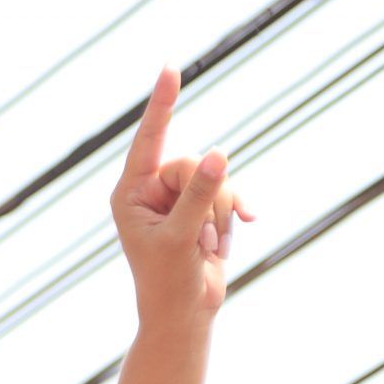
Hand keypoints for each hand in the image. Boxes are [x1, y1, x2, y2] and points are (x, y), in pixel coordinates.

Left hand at [112, 67, 252, 323]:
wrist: (185, 316)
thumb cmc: (169, 282)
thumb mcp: (181, 237)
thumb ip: (199, 194)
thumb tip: (220, 154)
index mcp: (131, 193)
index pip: (149, 139)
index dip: (161, 104)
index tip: (170, 68)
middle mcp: (152, 190)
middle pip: (193, 162)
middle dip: (207, 195)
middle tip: (202, 234)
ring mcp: (179, 198)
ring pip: (216, 176)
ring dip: (221, 210)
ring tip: (207, 244)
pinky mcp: (203, 209)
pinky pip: (229, 190)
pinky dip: (238, 207)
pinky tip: (252, 220)